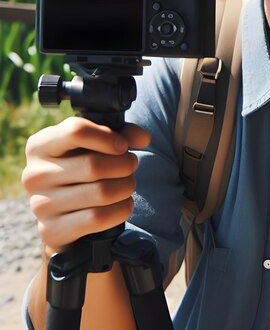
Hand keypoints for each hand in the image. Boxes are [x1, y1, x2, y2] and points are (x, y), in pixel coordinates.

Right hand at [22, 117, 150, 252]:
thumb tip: (143, 138)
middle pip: (94, 165)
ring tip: (128, 184)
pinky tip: (123, 204)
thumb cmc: (82, 167)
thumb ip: (123, 134)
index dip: (108, 137)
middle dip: (125, 165)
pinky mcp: (52, 230)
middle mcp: (34, 175)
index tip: (123, 145)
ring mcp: (40, 205)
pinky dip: (121, 209)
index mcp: (40, 145)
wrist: (64, 212)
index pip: (76, 131)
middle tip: (131, 165)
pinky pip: (98, 218)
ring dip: (126, 187)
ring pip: (101, 193)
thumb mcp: (97, 144)